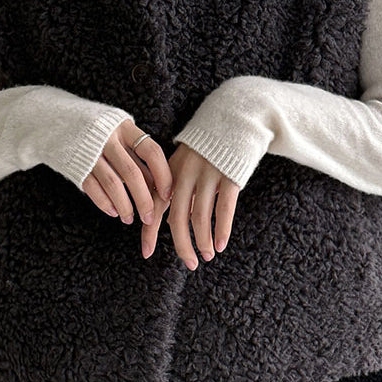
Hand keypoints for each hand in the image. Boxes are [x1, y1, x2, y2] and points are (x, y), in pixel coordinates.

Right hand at [81, 119, 172, 223]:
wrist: (56, 120)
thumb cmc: (98, 132)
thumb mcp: (120, 134)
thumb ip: (137, 156)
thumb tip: (159, 186)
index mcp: (124, 127)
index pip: (151, 152)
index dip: (163, 175)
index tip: (168, 195)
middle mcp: (108, 138)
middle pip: (132, 173)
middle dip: (144, 200)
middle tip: (150, 218)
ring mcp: (90, 152)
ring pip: (113, 184)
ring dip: (124, 206)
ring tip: (129, 219)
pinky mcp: (76, 165)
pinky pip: (92, 188)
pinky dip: (104, 203)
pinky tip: (113, 212)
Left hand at [142, 144, 239, 268]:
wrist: (235, 118)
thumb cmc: (209, 148)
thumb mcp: (187, 163)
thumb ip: (180, 190)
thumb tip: (176, 223)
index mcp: (171, 171)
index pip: (155, 205)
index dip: (150, 231)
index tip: (146, 253)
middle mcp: (186, 173)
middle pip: (178, 217)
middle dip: (182, 244)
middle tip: (190, 263)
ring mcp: (208, 174)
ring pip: (200, 216)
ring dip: (203, 240)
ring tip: (207, 255)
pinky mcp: (230, 175)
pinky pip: (224, 208)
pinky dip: (222, 229)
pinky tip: (221, 244)